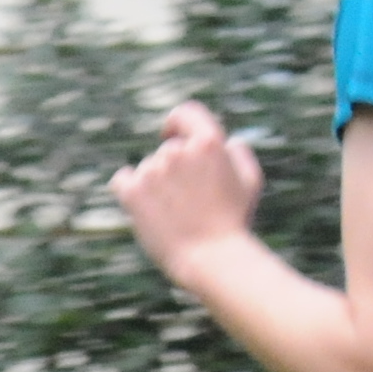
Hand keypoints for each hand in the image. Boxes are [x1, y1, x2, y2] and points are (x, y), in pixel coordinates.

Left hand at [113, 100, 267, 287]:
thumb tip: (226, 141)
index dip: (176, 122)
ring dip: (155, 186)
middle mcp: (178, 151)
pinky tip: (144, 208)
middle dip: (173, 171)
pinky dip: (129, 191)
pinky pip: (122, 180)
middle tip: (188, 201)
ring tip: (174, 214)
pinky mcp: (133, 191)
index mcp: (208, 142)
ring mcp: (153, 170)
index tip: (169, 133)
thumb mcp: (250, 181)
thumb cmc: (233, 222)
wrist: (211, 258)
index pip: (184, 113)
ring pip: (147, 169)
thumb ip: (237, 153)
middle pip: (166, 151)